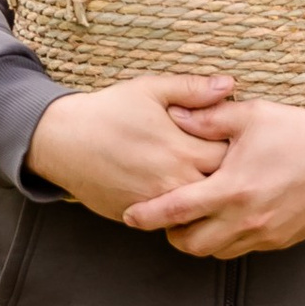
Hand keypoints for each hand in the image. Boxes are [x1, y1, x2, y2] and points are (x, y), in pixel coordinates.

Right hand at [26, 74, 237, 224]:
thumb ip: (192, 89)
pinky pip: (175, 221)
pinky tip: (189, 197)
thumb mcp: (150, 90)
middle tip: (238, 165)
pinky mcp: (141, 217)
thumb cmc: (108, 111)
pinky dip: (185, 211)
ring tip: (218, 184)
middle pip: (222, 188)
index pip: (232, 156)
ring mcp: (158, 204)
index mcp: (181, 148)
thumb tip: (229, 84)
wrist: (62, 142)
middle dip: (232, 177)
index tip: (242, 140)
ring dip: (209, 198)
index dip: (241, 148)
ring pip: (200, 210)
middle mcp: (173, 182)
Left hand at [123, 99, 304, 256]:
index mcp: (232, 187)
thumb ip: (208, 118)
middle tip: (167, 216)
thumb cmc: (299, 131)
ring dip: (201, 239)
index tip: (129, 216)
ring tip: (197, 217)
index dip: (147, 216)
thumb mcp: (251, 115)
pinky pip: (242, 249)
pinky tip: (228, 217)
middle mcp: (246, 218)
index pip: (176, 211)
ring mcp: (265, 233)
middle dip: (172, 234)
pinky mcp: (280, 240)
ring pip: (216, 252)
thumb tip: (173, 116)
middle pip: (190, 244)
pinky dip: (228, 238)